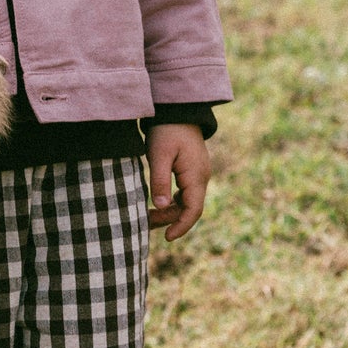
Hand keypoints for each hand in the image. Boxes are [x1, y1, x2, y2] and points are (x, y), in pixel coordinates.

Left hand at [147, 124, 209, 241]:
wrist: (178, 109)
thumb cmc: (166, 130)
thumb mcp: (159, 155)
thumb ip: (159, 181)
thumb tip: (160, 207)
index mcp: (196, 175)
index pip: (193, 210)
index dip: (181, 226)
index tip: (167, 238)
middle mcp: (202, 176)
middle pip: (190, 208)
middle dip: (170, 220)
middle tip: (146, 223)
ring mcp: (198, 173)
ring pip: (187, 201)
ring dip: (170, 211)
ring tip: (147, 215)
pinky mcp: (192, 169)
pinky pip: (185, 192)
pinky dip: (172, 201)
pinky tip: (156, 202)